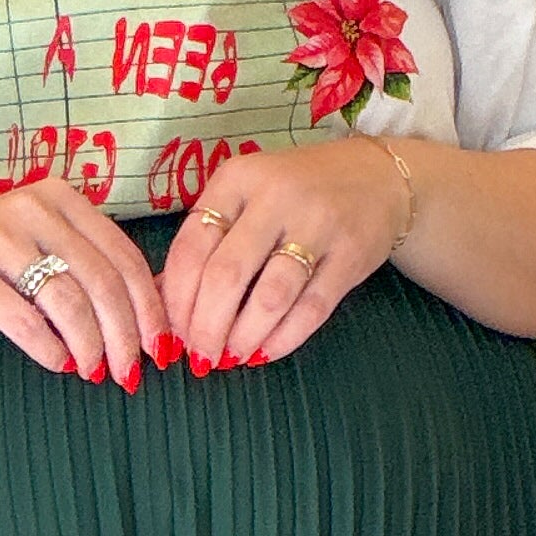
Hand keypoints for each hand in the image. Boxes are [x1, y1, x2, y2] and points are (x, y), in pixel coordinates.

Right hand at [0, 178, 168, 383]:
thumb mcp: (40, 254)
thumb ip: (88, 272)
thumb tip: (154, 321)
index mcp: (60, 199)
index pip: (121, 254)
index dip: (149, 306)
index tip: (161, 347)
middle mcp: (30, 208)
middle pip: (100, 278)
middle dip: (124, 333)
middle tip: (131, 372)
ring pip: (66, 300)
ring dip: (90, 344)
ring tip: (96, 372)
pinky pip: (23, 319)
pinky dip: (49, 349)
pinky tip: (59, 363)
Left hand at [162, 141, 414, 370]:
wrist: (378, 178)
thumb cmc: (295, 193)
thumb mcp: (245, 198)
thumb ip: (205, 241)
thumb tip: (157, 298)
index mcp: (237, 179)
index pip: (191, 247)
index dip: (176, 299)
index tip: (173, 332)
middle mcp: (275, 196)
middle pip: (226, 275)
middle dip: (205, 327)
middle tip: (200, 356)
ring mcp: (318, 224)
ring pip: (269, 296)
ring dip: (243, 337)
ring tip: (230, 358)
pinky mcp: (351, 254)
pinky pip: (311, 308)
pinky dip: (283, 339)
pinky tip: (265, 352)